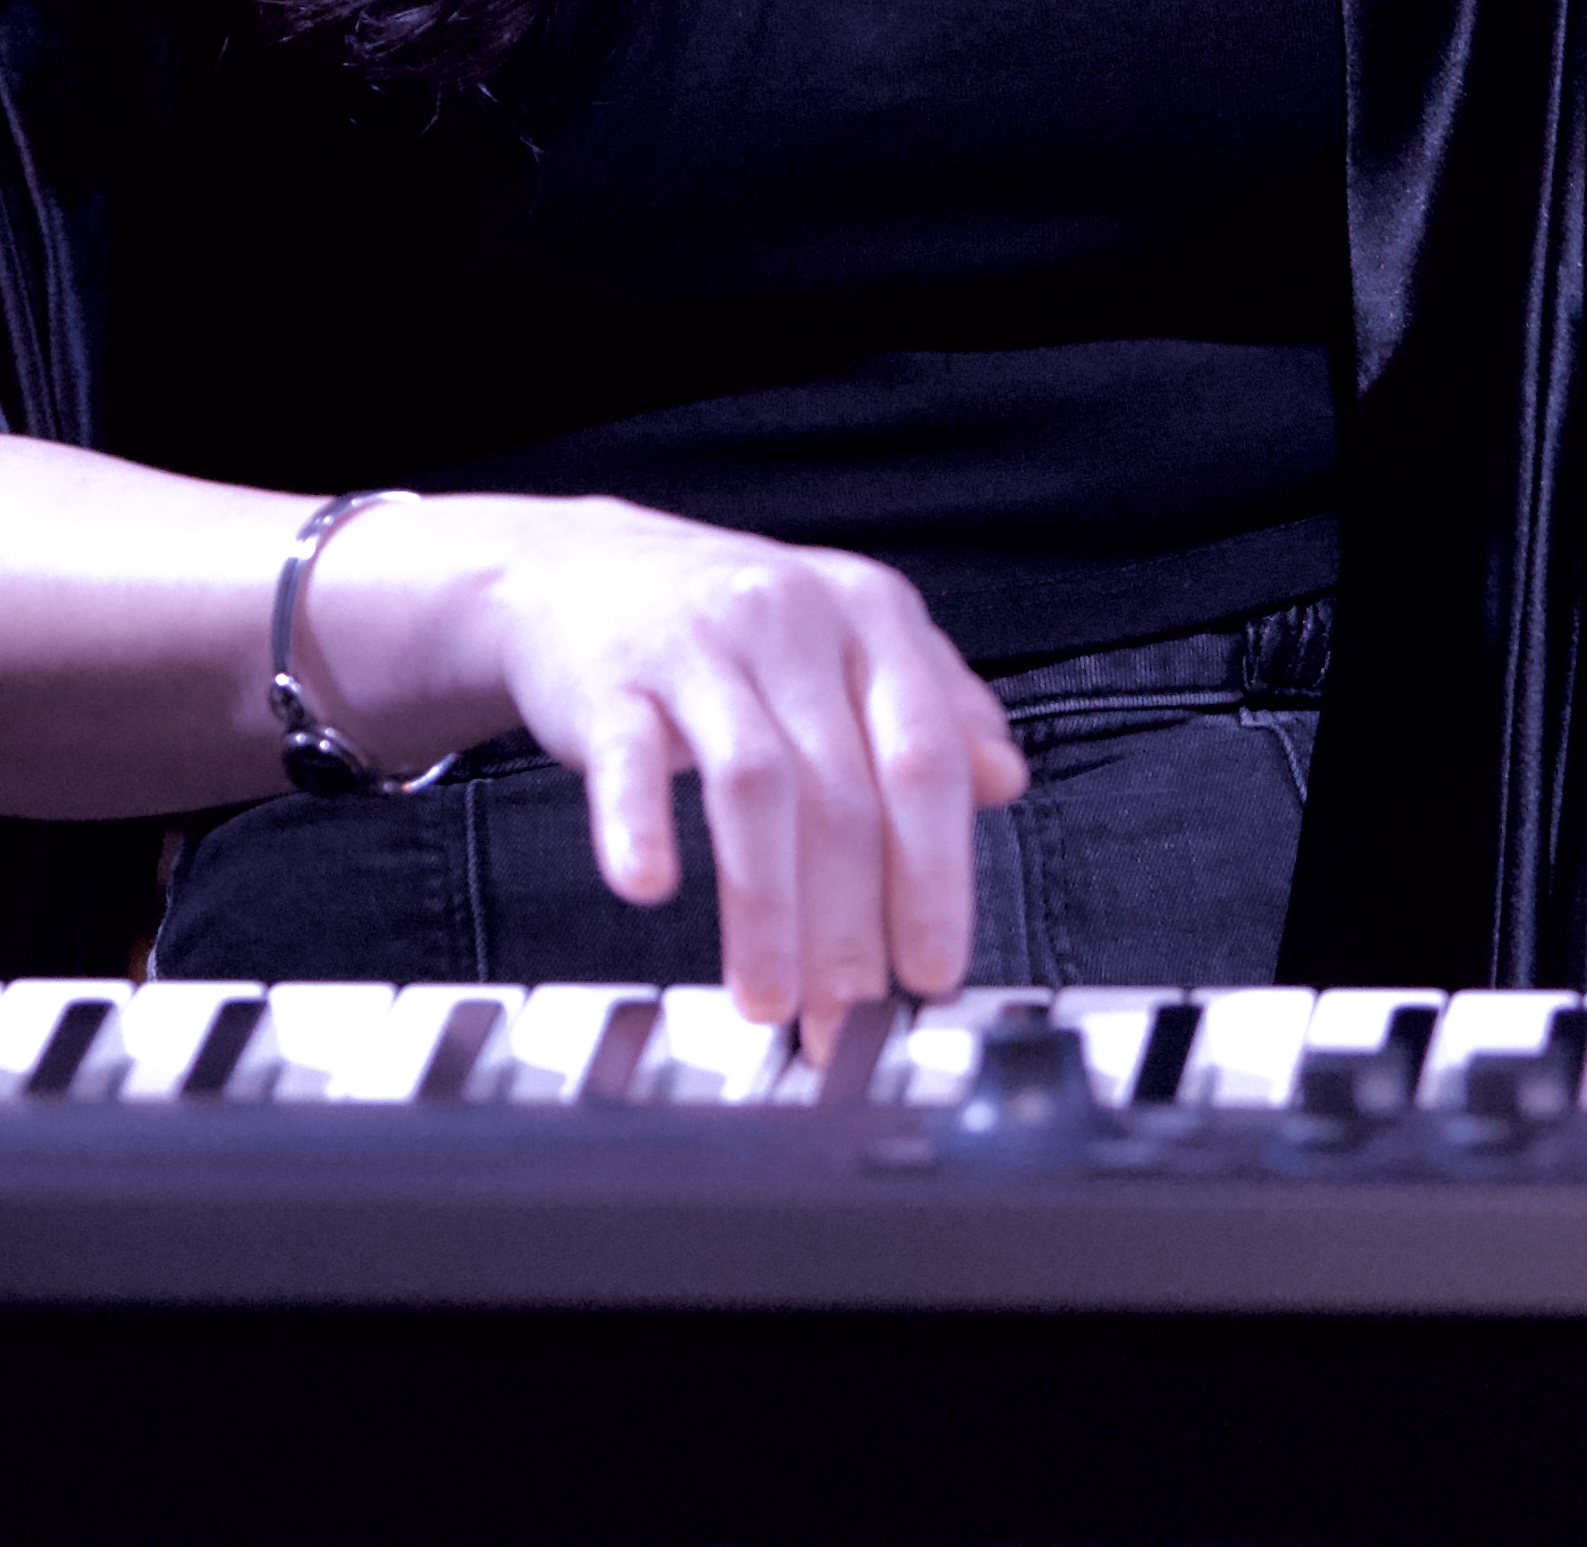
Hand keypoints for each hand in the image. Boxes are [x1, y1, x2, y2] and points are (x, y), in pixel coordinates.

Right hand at [317, 494, 1026, 1027]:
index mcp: (870, 616)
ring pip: (754, 785)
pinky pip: (629, 756)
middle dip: (851, 926)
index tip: (933, 974)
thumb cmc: (730, 625)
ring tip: (769, 1000)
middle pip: (842, 792)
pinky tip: (649, 887)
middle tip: (846, 1019)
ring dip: (767, 909)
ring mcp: (699, 643)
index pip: (926, 759)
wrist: (581, 567)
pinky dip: (640, 825)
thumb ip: (934, 707)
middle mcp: (794, 620)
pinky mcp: (609, 674)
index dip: (937, 877)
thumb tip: (1006, 783)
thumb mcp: (849, 638)